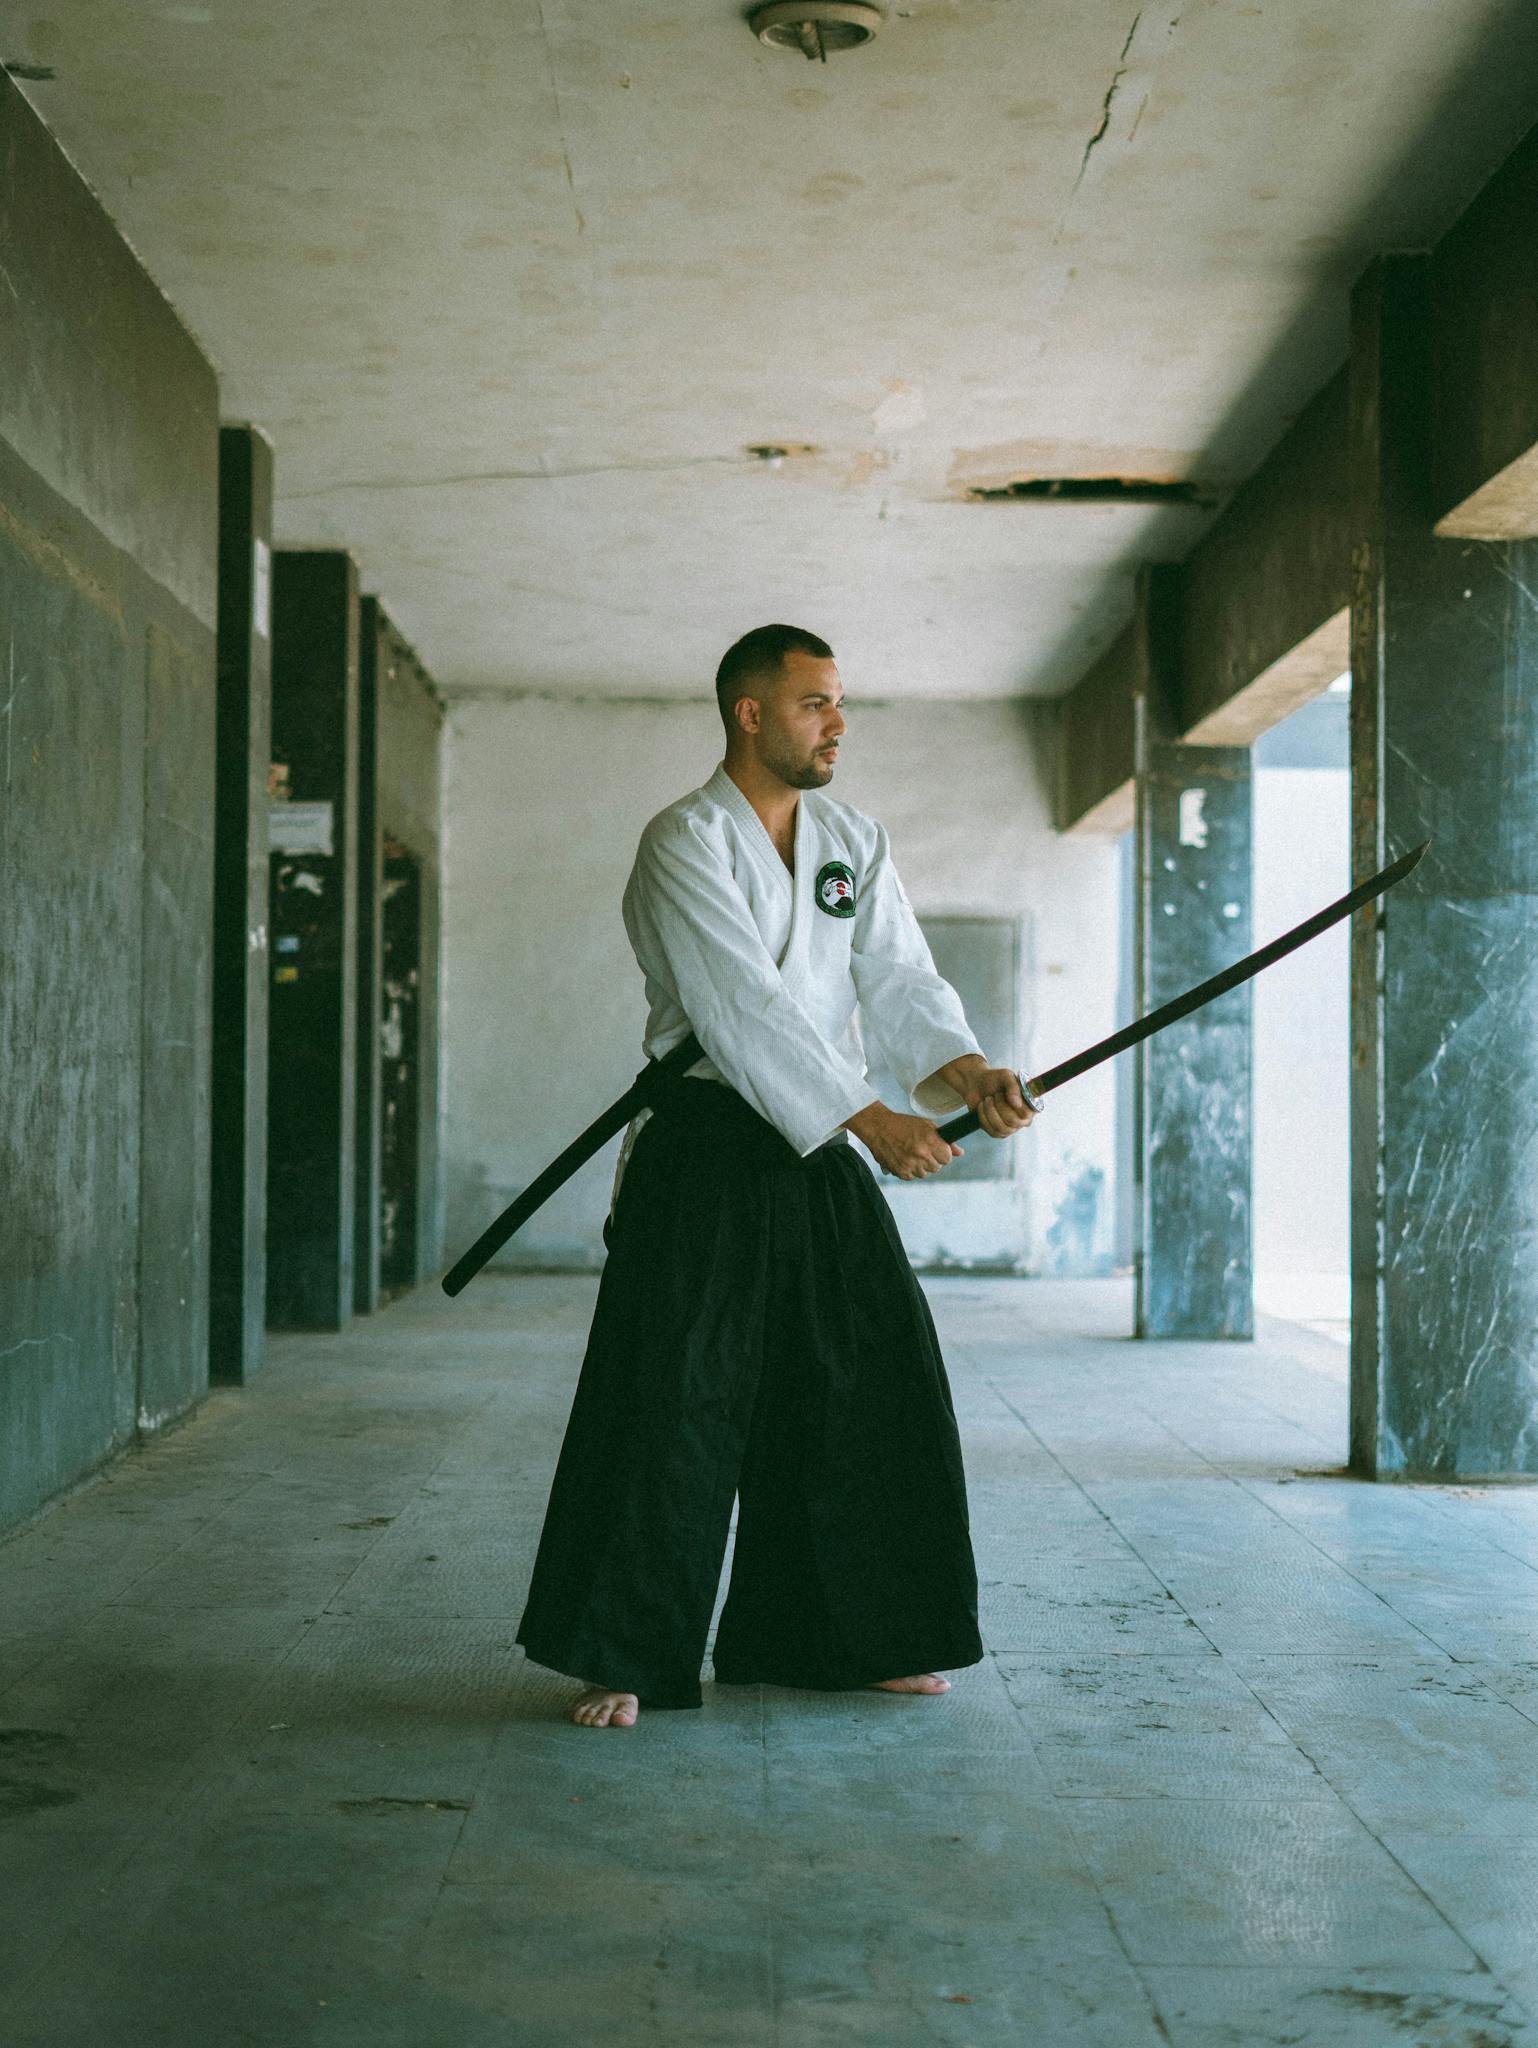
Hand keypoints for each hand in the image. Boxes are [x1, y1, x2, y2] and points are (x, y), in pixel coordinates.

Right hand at [842, 1101, 961, 1180]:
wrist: (878, 1127)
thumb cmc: (902, 1124)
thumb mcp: (926, 1126)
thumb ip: (944, 1140)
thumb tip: (960, 1153)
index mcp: (930, 1141)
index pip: (947, 1158)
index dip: (943, 1154)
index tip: (937, 1150)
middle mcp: (921, 1154)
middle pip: (937, 1167)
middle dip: (932, 1160)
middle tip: (922, 1150)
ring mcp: (910, 1164)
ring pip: (925, 1174)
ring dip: (921, 1166)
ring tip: (912, 1154)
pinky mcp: (900, 1172)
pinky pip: (912, 1177)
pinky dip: (910, 1170)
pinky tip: (904, 1158)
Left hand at [938, 1055, 1038, 1138]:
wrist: (977, 1084)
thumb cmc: (995, 1080)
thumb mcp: (1005, 1076)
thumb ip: (1013, 1087)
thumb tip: (1017, 1104)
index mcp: (1030, 1105)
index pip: (1027, 1114)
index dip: (1014, 1106)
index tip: (1003, 1093)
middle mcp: (1023, 1119)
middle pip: (1012, 1121)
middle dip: (999, 1105)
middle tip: (995, 1095)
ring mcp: (1011, 1127)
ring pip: (1001, 1127)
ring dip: (990, 1111)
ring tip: (987, 1100)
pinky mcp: (997, 1132)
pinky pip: (992, 1131)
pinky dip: (983, 1117)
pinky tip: (982, 1107)